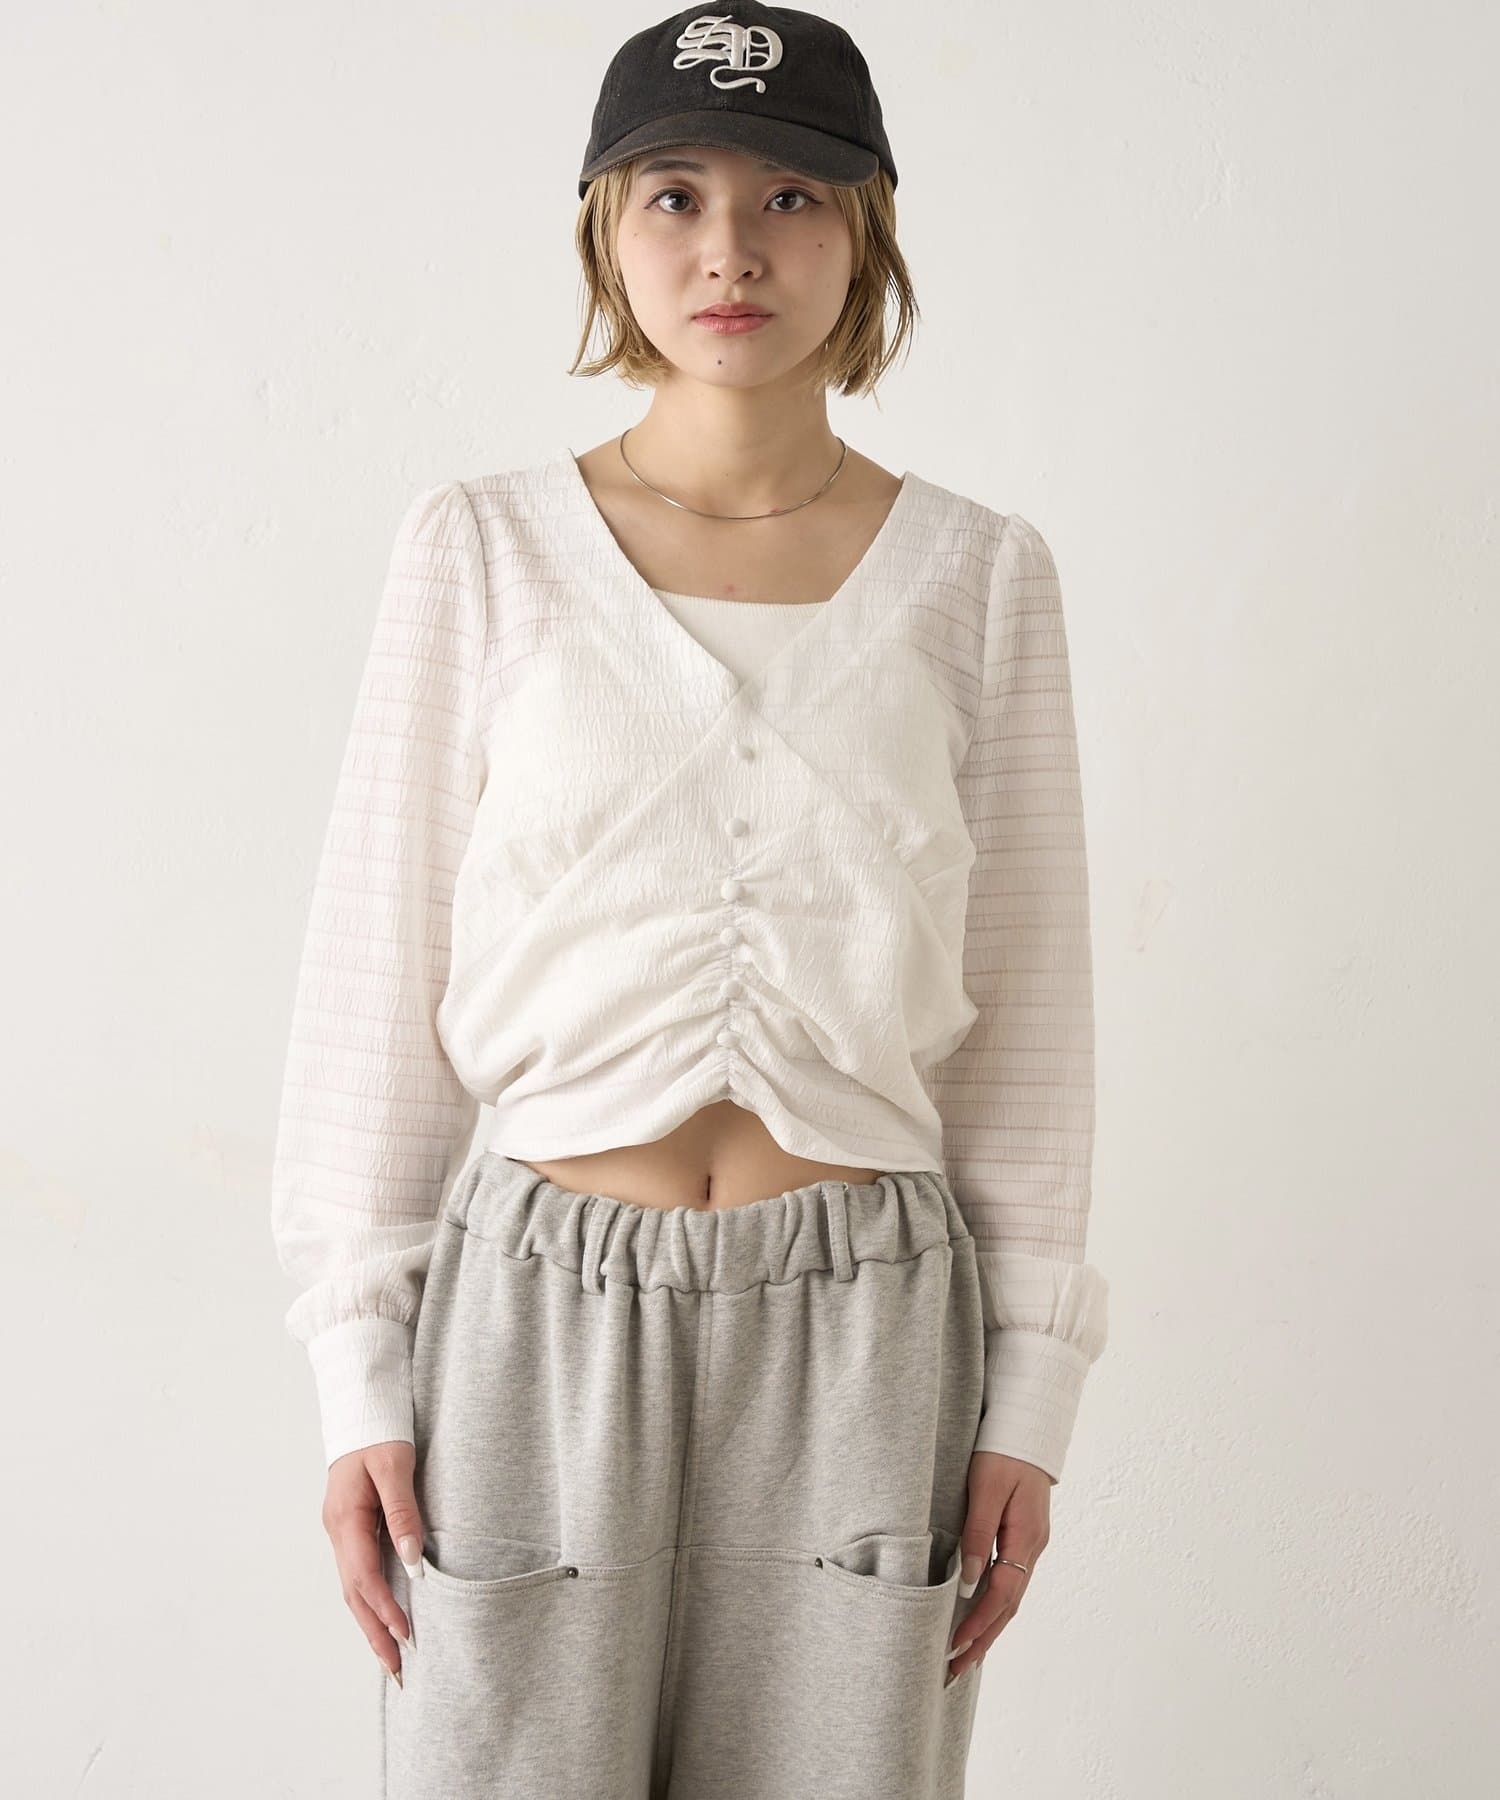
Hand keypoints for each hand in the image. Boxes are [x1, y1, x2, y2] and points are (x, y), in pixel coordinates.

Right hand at [322, 1439, 425, 1684]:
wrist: (361, 1406)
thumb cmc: (380, 1432)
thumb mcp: (395, 1467)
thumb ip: (402, 1514)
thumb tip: (412, 1563)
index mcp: (344, 1518)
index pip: (364, 1577)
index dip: (386, 1609)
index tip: (407, 1635)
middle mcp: (337, 1530)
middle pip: (354, 1593)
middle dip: (374, 1633)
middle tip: (397, 1670)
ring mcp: (340, 1529)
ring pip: (353, 1587)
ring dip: (371, 1621)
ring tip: (391, 1656)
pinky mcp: (350, 1526)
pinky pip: (358, 1572)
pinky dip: (370, 1599)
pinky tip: (383, 1615)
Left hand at [945, 1450, 1051, 1683]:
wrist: (1026, 1426)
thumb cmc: (1002, 1452)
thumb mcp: (986, 1488)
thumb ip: (977, 1534)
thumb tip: (967, 1582)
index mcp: (1026, 1538)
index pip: (1002, 1594)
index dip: (978, 1624)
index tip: (955, 1647)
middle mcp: (1033, 1547)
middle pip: (1009, 1606)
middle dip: (983, 1640)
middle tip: (955, 1671)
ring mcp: (1030, 1544)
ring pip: (1010, 1597)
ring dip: (988, 1628)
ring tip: (965, 1657)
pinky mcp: (1022, 1538)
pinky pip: (1009, 1582)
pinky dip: (994, 1606)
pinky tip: (979, 1618)